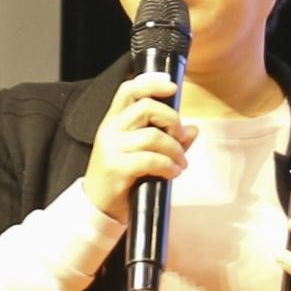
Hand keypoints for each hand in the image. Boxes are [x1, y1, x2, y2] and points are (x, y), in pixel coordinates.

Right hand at [83, 72, 197, 223]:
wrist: (97, 207)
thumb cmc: (121, 179)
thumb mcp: (141, 154)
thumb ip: (167, 140)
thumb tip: (194, 129)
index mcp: (113, 121)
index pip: (129, 90)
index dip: (151, 82)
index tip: (173, 86)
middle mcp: (109, 129)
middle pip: (146, 107)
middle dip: (172, 120)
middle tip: (182, 137)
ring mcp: (111, 148)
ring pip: (153, 136)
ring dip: (175, 149)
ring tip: (181, 163)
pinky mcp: (116, 167)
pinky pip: (151, 159)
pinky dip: (168, 166)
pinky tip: (172, 173)